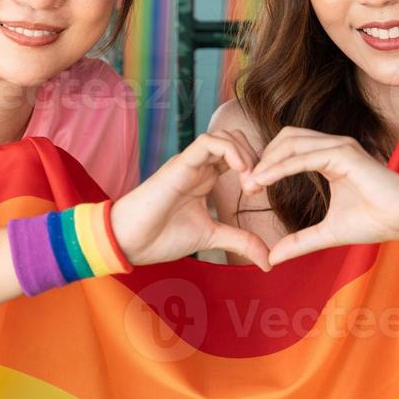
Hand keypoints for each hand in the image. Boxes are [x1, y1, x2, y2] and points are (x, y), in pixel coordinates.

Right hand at [107, 130, 272, 270]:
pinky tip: (240, 171)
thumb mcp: (211, 236)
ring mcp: (190, 162)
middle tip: (257, 188)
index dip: (257, 168)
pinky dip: (230, 150)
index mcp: (206, 178)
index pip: (239, 156)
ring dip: (246, 154)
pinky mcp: (181, 163)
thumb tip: (268, 262)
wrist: (130, 241)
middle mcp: (199, 166)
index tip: (259, 195)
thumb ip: (240, 242)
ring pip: (225, 136)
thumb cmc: (162, 237)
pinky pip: (209, 142)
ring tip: (249, 183)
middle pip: (237, 140)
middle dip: (256, 158)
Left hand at [250, 128, 398, 264]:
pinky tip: (265, 180)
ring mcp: (339, 146)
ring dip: (267, 162)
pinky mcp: (344, 154)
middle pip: (285, 138)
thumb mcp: (327, 234)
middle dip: (262, 158)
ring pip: (291, 143)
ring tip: (251, 183)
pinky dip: (281, 166)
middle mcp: (333, 146)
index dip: (267, 163)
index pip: (289, 148)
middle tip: (247, 185)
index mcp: (329, 158)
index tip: (249, 187)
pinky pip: (305, 156)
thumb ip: (300, 242)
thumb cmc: (375, 221)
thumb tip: (273, 258)